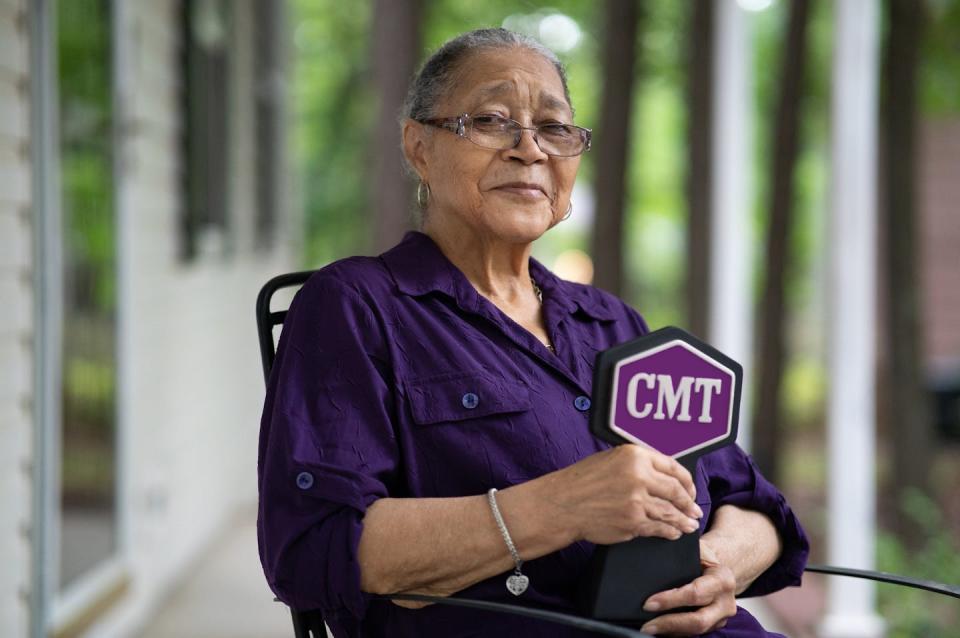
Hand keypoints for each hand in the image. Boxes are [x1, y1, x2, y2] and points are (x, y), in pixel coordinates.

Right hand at [541, 444, 702, 544]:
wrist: (563, 503)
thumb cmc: (582, 481)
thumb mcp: (610, 459)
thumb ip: (637, 464)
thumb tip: (663, 475)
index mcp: (635, 456)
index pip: (673, 467)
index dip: (686, 481)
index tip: (690, 489)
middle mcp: (639, 476)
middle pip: (676, 491)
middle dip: (689, 503)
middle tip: (694, 510)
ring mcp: (637, 501)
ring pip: (670, 512)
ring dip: (683, 520)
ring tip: (689, 524)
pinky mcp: (633, 522)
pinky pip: (658, 528)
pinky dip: (669, 532)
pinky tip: (673, 532)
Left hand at [639, 539, 736, 635]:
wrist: (717, 570)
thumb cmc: (702, 558)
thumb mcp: (697, 549)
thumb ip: (681, 553)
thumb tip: (657, 551)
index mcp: (722, 580)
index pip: (695, 593)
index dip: (670, 600)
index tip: (649, 603)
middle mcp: (726, 603)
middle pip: (698, 620)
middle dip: (669, 623)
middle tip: (647, 624)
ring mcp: (721, 618)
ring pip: (696, 631)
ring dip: (670, 630)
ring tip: (649, 628)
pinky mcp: (714, 626)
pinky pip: (693, 633)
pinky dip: (675, 631)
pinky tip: (660, 628)